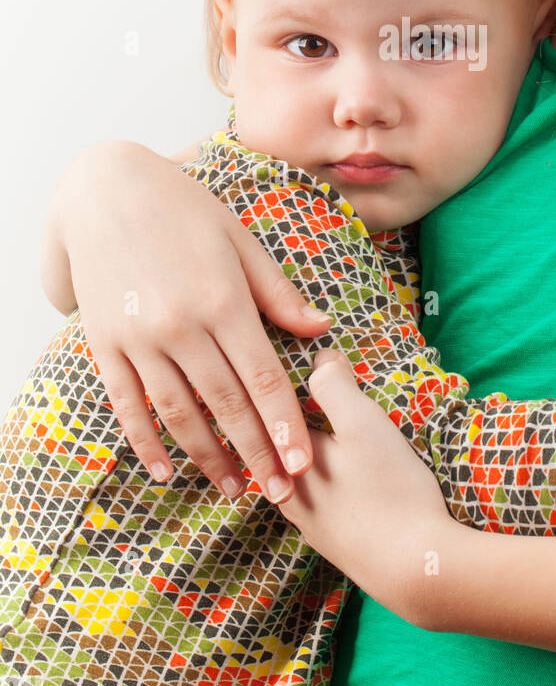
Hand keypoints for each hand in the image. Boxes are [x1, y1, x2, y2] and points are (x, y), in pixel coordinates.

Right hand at [56, 141, 330, 497]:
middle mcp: (181, 326)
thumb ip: (278, 293)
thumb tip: (321, 331)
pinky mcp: (105, 344)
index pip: (263, 380)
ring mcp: (139, 338)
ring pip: (178, 413)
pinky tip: (166, 469)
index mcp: (224, 301)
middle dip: (257, 455)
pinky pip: (126, 403)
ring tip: (232, 490)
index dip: (285, 427)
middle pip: (226, 406)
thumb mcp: (239, 241)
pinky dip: (145, 441)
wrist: (106, 191)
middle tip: (280, 494)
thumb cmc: (183, 209)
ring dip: (207, 457)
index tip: (303, 466)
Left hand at [280, 351, 453, 625]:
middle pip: (278, 445)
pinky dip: (321, 482)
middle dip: (287, 418)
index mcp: (284, 457)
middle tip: (303, 393)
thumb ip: (334, 386)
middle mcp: (285, 492)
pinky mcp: (330, 542)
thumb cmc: (390, 488)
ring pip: (294, 476)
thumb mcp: (363, 423)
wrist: (414, 568)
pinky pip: (314, 501)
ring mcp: (307, 523)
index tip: (287, 362)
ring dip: (300, 452)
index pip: (269, 409)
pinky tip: (337, 479)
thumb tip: (319, 359)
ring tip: (315, 432)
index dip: (281, 383)